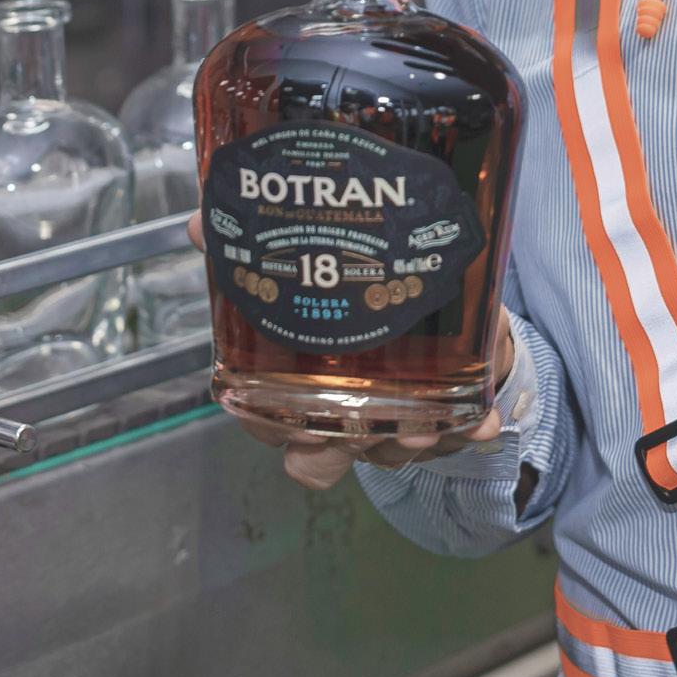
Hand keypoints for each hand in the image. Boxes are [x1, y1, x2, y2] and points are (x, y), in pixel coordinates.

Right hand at [186, 212, 514, 489]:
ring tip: (422, 423)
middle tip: (364, 427)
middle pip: (326, 454)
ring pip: (391, 448)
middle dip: (344, 449)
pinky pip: (455, 431)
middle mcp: (343, 412)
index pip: (270, 424)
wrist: (433, 282)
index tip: (294, 427)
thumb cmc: (357, 275)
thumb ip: (255, 235)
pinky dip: (468, 427)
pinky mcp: (448, 407)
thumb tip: (195, 222)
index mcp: (301, 382)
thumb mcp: (309, 249)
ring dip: (408, 440)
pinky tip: (482, 419)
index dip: (276, 431)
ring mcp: (394, 417)